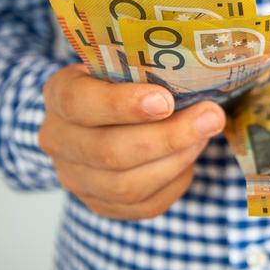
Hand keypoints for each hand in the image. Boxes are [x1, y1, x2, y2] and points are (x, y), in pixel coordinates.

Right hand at [39, 64, 225, 219]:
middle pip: (108, 151)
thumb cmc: (120, 81)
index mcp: (59, 96)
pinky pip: (143, 206)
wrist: (101, 118)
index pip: (79, 103)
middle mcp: (59, 141)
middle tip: (210, 117)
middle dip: (168, 136)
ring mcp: (76, 178)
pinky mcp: (101, 205)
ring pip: (126, 186)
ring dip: (176, 160)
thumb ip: (146, 67)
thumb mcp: (121, 63)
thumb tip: (197, 76)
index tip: (166, 100)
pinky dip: (175, 182)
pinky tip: (190, 158)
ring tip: (205, 135)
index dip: (122, 105)